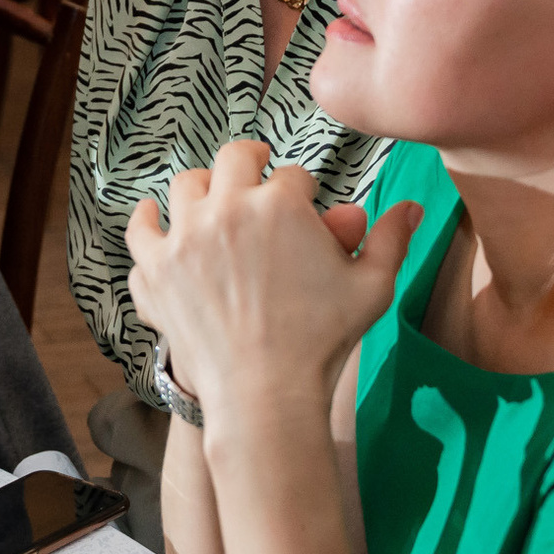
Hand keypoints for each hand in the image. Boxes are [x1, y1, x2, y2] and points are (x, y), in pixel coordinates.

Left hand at [125, 142, 418, 416]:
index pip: (293, 175)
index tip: (303, 209)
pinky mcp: (156, 269)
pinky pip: (141, 230)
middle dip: (250, 162)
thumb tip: (411, 207)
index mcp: (282, 205)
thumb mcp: (372, 288)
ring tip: (212, 200)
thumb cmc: (323, 342)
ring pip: (186, 186)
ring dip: (202, 188)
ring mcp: (185, 237)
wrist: (266, 396)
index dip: (302, 191)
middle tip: (256, 173)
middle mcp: (229, 208)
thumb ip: (390, 240)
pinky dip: (148, 223)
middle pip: (234, 158)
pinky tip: (156, 221)